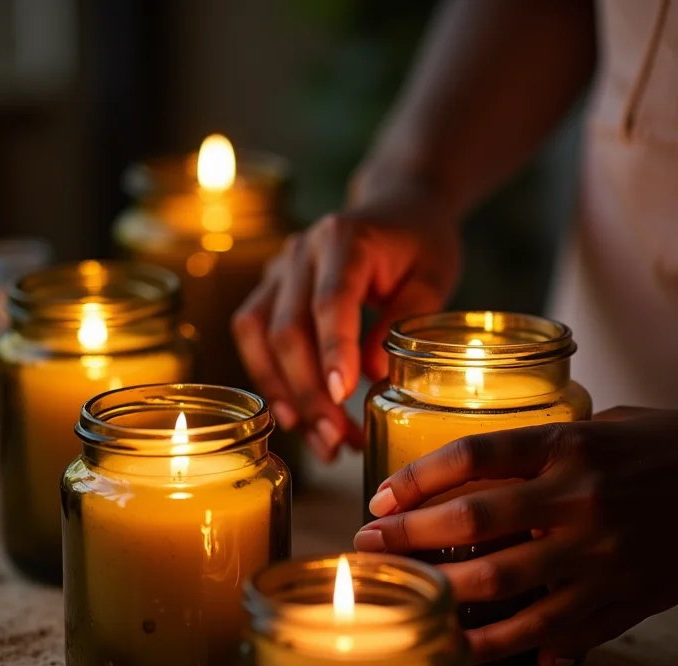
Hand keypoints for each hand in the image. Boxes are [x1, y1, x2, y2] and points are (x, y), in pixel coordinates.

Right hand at [231, 176, 460, 461]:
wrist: (395, 207)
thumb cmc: (419, 243)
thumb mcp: (432, 277)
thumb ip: (403, 320)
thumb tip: (371, 375)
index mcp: (345, 240)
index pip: (330, 301)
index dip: (333, 351)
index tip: (342, 397)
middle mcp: (300, 252)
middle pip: (288, 328)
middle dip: (308, 391)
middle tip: (335, 439)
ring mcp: (279, 269)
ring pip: (259, 336)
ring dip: (283, 392)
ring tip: (316, 438)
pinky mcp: (270, 289)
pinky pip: (253, 335)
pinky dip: (269, 377)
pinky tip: (293, 413)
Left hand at [354, 408, 677, 665]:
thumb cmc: (662, 446)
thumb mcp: (599, 425)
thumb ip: (536, 448)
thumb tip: (473, 474)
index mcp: (567, 444)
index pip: (472, 456)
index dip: (417, 479)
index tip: (381, 497)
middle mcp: (577, 498)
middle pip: (473, 521)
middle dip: (409, 537)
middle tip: (367, 546)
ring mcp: (600, 553)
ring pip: (503, 584)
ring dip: (441, 595)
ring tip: (402, 598)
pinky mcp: (623, 597)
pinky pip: (552, 630)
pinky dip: (504, 645)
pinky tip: (464, 648)